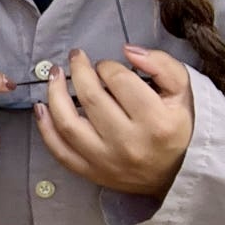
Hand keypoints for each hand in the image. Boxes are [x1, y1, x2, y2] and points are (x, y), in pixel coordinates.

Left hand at [36, 46, 193, 198]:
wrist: (178, 174)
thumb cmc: (179, 128)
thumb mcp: (183, 92)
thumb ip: (162, 65)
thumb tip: (129, 50)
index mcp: (156, 122)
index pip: (119, 82)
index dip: (108, 66)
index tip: (106, 65)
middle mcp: (129, 143)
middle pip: (91, 98)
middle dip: (79, 71)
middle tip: (76, 58)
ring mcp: (107, 161)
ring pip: (68, 123)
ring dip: (54, 94)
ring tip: (54, 75)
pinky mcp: (92, 173)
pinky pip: (59, 150)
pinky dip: (45, 128)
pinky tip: (41, 107)